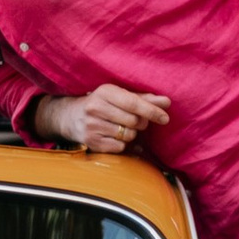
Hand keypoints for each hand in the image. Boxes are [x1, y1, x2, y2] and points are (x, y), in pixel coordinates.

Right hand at [35, 83, 169, 154]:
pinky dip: (122, 143)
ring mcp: (92, 126)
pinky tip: (113, 136)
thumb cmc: (104, 104)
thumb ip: (144, 99)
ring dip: (131, 134)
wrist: (71, 116)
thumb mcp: (120, 96)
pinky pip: (120, 147)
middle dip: (140, 123)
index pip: (133, 103)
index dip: (152, 111)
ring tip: (121, 127)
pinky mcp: (91, 142)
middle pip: (133, 121)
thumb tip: (166, 102)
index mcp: (105, 91)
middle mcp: (95, 107)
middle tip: (134, 120)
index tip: (165, 118)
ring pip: (128, 135)